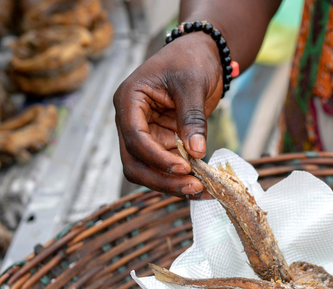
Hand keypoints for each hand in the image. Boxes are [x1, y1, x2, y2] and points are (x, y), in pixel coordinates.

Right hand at [114, 34, 222, 196]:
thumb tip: (195, 151)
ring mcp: (146, 134)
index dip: (157, 158)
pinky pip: (167, 167)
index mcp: (129, 101)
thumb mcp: (192, 84)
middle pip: (135, 163)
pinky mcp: (163, 142)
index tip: (185, 167)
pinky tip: (203, 184)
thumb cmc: (191, 60)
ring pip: (149, 170)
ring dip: (172, 183)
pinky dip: (182, 178)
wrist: (201, 55)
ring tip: (202, 190)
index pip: (135, 138)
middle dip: (162, 179)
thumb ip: (192, 117)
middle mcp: (131, 121)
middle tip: (193, 188)